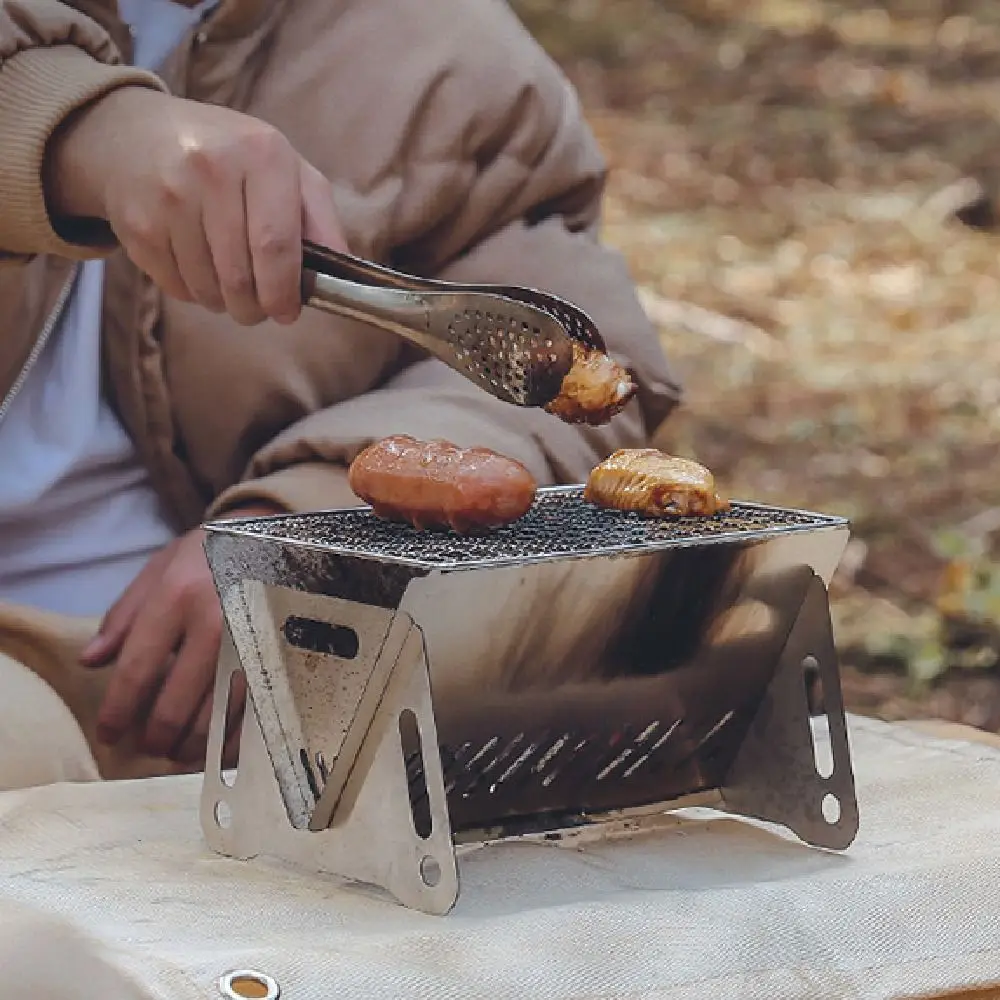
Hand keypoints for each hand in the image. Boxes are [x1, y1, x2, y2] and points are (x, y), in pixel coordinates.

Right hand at [45, 86, 345, 325]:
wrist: (136, 134)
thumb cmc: (230, 158)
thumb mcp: (285, 169)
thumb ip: (320, 219)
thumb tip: (342, 274)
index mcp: (260, 153)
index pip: (276, 245)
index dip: (283, 291)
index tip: (287, 312)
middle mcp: (210, 169)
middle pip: (240, 275)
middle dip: (255, 307)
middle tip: (258, 308)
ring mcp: (168, 196)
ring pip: (208, 288)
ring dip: (224, 303)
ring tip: (229, 285)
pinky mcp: (137, 224)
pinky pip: (176, 286)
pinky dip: (193, 293)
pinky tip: (198, 268)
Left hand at [79, 504, 279, 763]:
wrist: (272, 536)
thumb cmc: (207, 555)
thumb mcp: (159, 571)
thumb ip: (123, 617)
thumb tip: (90, 662)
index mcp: (178, 598)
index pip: (137, 670)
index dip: (118, 711)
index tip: (108, 734)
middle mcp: (216, 623)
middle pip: (176, 702)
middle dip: (156, 736)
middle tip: (147, 746)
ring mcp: (252, 642)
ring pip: (218, 714)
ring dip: (194, 744)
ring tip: (178, 751)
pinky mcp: (278, 654)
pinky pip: (254, 710)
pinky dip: (234, 736)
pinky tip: (219, 744)